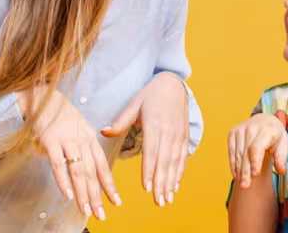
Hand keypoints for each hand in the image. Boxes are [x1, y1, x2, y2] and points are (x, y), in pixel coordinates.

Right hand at [16, 89, 118, 220]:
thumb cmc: (59, 115)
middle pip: (92, 172)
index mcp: (90, 138)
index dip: (109, 185)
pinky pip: (58, 165)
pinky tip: (68, 195)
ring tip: (87, 210)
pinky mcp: (50, 141)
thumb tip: (87, 169)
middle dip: (98, 196)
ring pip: (78, 171)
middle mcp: (81, 140)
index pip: (103, 165)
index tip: (116, 201)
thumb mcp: (77, 128)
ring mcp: (66, 140)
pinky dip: (63, 181)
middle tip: (102, 214)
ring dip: (83, 193)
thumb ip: (83, 147)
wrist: (42, 95)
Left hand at [101, 73, 188, 206]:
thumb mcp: (134, 103)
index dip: (149, 169)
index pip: (151, 151)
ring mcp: (178, 135)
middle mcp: (168, 131)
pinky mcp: (184, 137)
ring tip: (167, 199)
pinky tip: (175, 186)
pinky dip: (179, 173)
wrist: (174, 85)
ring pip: (175, 162)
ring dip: (171, 182)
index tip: (146, 187)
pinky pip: (183, 158)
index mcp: (153, 123)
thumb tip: (103, 132)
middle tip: (158, 202)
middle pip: (164, 161)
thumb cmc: (151, 94)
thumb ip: (121, 120)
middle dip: (161, 183)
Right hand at [227, 113, 287, 188]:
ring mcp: (240, 129)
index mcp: (267, 129)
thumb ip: (281, 158)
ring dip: (239, 169)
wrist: (265, 121)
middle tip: (245, 186)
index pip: (257, 147)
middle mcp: (252, 127)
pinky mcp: (233, 132)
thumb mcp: (283, 145)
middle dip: (245, 170)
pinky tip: (236, 175)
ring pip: (238, 153)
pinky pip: (232, 151)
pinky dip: (233, 163)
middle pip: (246, 152)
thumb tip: (281, 172)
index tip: (255, 175)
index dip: (255, 161)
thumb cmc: (275, 136)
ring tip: (242, 183)